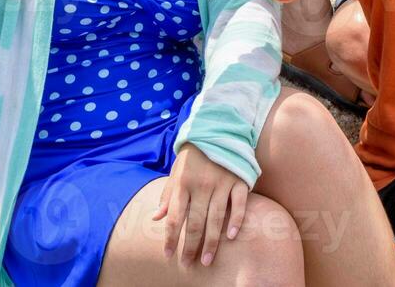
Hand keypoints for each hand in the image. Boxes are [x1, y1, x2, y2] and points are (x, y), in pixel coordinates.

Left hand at [154, 145, 249, 268]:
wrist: (217, 130)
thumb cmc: (193, 156)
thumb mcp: (175, 172)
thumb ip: (167, 196)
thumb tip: (156, 218)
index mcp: (183, 184)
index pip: (174, 217)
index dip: (170, 238)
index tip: (168, 255)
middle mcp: (201, 186)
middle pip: (194, 222)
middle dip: (190, 246)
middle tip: (188, 265)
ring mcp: (221, 183)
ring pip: (215, 218)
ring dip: (211, 242)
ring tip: (207, 260)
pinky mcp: (238, 180)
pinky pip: (238, 204)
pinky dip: (236, 220)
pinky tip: (232, 236)